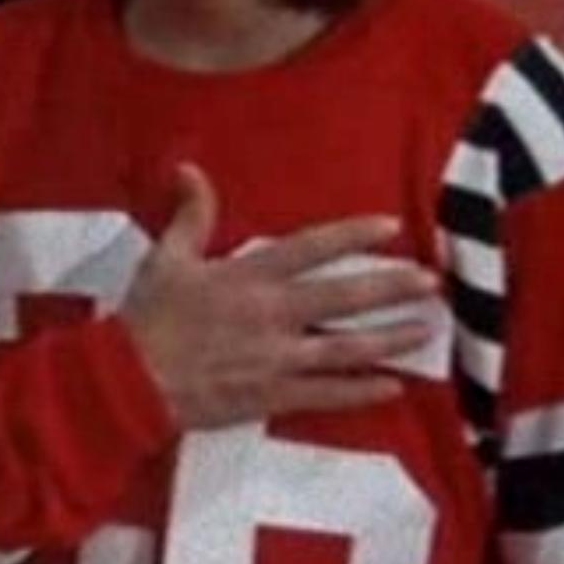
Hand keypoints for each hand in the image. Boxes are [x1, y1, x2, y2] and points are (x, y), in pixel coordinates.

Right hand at [121, 165, 437, 430]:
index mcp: (248, 276)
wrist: (131, 382)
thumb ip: (191, 214)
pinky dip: (362, 391)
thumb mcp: (167, 257)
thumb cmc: (148, 317)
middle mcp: (271, 315)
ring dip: (391, 339)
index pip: (311, 248)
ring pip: (347, 348)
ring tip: (426, 331)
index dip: (353, 235)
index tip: (392, 226)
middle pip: (344, 298)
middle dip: (392, 288)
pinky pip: (327, 395)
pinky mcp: (273, 396)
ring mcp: (277, 359)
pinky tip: (392, 385)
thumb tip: (189, 168)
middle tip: (432, 282)